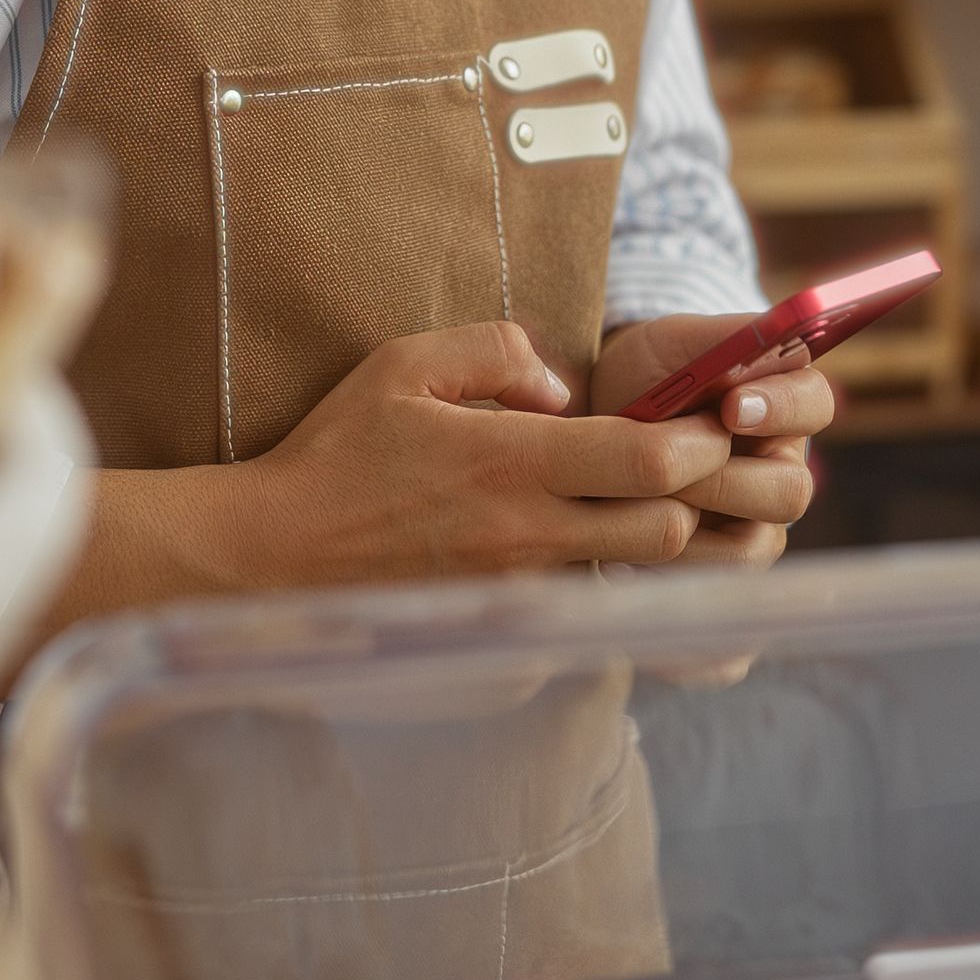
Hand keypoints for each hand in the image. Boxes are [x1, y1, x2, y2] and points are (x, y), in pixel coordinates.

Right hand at [232, 320, 775, 591]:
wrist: (274, 556)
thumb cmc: (336, 453)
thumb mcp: (402, 365)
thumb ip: (494, 353)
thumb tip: (563, 386)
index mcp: (511, 461)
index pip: (648, 462)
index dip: (699, 443)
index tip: (706, 422)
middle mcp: (527, 532)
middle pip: (667, 531)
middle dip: (694, 498)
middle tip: (689, 465)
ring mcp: (519, 588)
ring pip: (632, 573)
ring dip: (655, 539)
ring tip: (639, 501)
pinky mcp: (505, 626)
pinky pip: (583, 604)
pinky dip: (601, 577)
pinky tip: (579, 545)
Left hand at [589, 314, 828, 572]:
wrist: (599, 415)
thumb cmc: (649, 369)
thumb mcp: (676, 341)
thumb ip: (726, 337)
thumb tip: (775, 333)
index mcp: (785, 401)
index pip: (814, 402)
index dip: (782, 406)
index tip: (732, 406)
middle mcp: (781, 464)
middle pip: (791, 489)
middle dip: (724, 478)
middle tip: (668, 462)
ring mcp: (756, 516)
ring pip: (756, 541)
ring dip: (692, 515)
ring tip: (638, 492)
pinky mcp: (724, 557)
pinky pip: (716, 573)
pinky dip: (673, 556)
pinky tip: (631, 532)